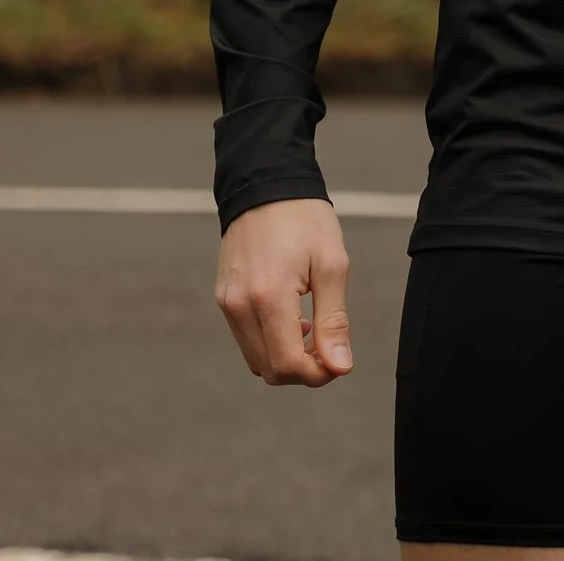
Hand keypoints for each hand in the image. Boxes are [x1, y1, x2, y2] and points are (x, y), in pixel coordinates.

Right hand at [214, 197, 353, 386]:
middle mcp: (239, 306)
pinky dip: (271, 341)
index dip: (317, 375)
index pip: (287, 363)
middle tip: (330, 347)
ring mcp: (227, 304)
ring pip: (255, 358)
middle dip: (303, 370)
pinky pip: (245, 338)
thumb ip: (334, 320)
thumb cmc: (305, 221)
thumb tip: (339, 367)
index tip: (339, 362)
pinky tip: (293, 319)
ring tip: (313, 328)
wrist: (267, 188)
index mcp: (268, 297)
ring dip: (286, 357)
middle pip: (268, 369)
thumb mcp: (333, 265)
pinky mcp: (224, 299)